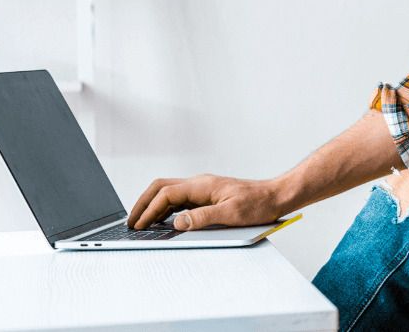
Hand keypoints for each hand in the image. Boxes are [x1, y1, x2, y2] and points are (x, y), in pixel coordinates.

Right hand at [128, 174, 283, 230]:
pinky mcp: (208, 195)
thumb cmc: (258, 203)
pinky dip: (165, 208)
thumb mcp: (231, 213)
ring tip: (141, 223)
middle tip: (131, 222)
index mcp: (203, 185)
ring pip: (169, 192)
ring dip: (153, 205)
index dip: (149, 210)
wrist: (276, 196)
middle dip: (143, 203)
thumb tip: (178, 222)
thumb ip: (203, 217)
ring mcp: (203, 188)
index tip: (138, 225)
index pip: (166, 194)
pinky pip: (179, 198)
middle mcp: (200, 183)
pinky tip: (163, 220)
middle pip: (161, 187)